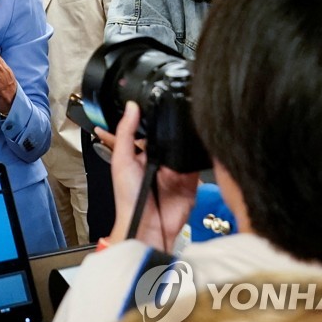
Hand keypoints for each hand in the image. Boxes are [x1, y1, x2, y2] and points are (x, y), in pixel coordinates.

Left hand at [108, 102, 198, 249]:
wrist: (148, 226)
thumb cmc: (129, 197)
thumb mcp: (122, 160)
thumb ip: (126, 133)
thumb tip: (132, 106)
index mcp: (142, 153)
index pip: (149, 129)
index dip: (154, 116)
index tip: (160, 95)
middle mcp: (160, 159)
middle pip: (170, 135)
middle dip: (175, 125)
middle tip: (181, 104)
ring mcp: (176, 169)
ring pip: (185, 146)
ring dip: (186, 140)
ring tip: (190, 123)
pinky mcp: (191, 179)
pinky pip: (197, 163)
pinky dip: (198, 156)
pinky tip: (199, 145)